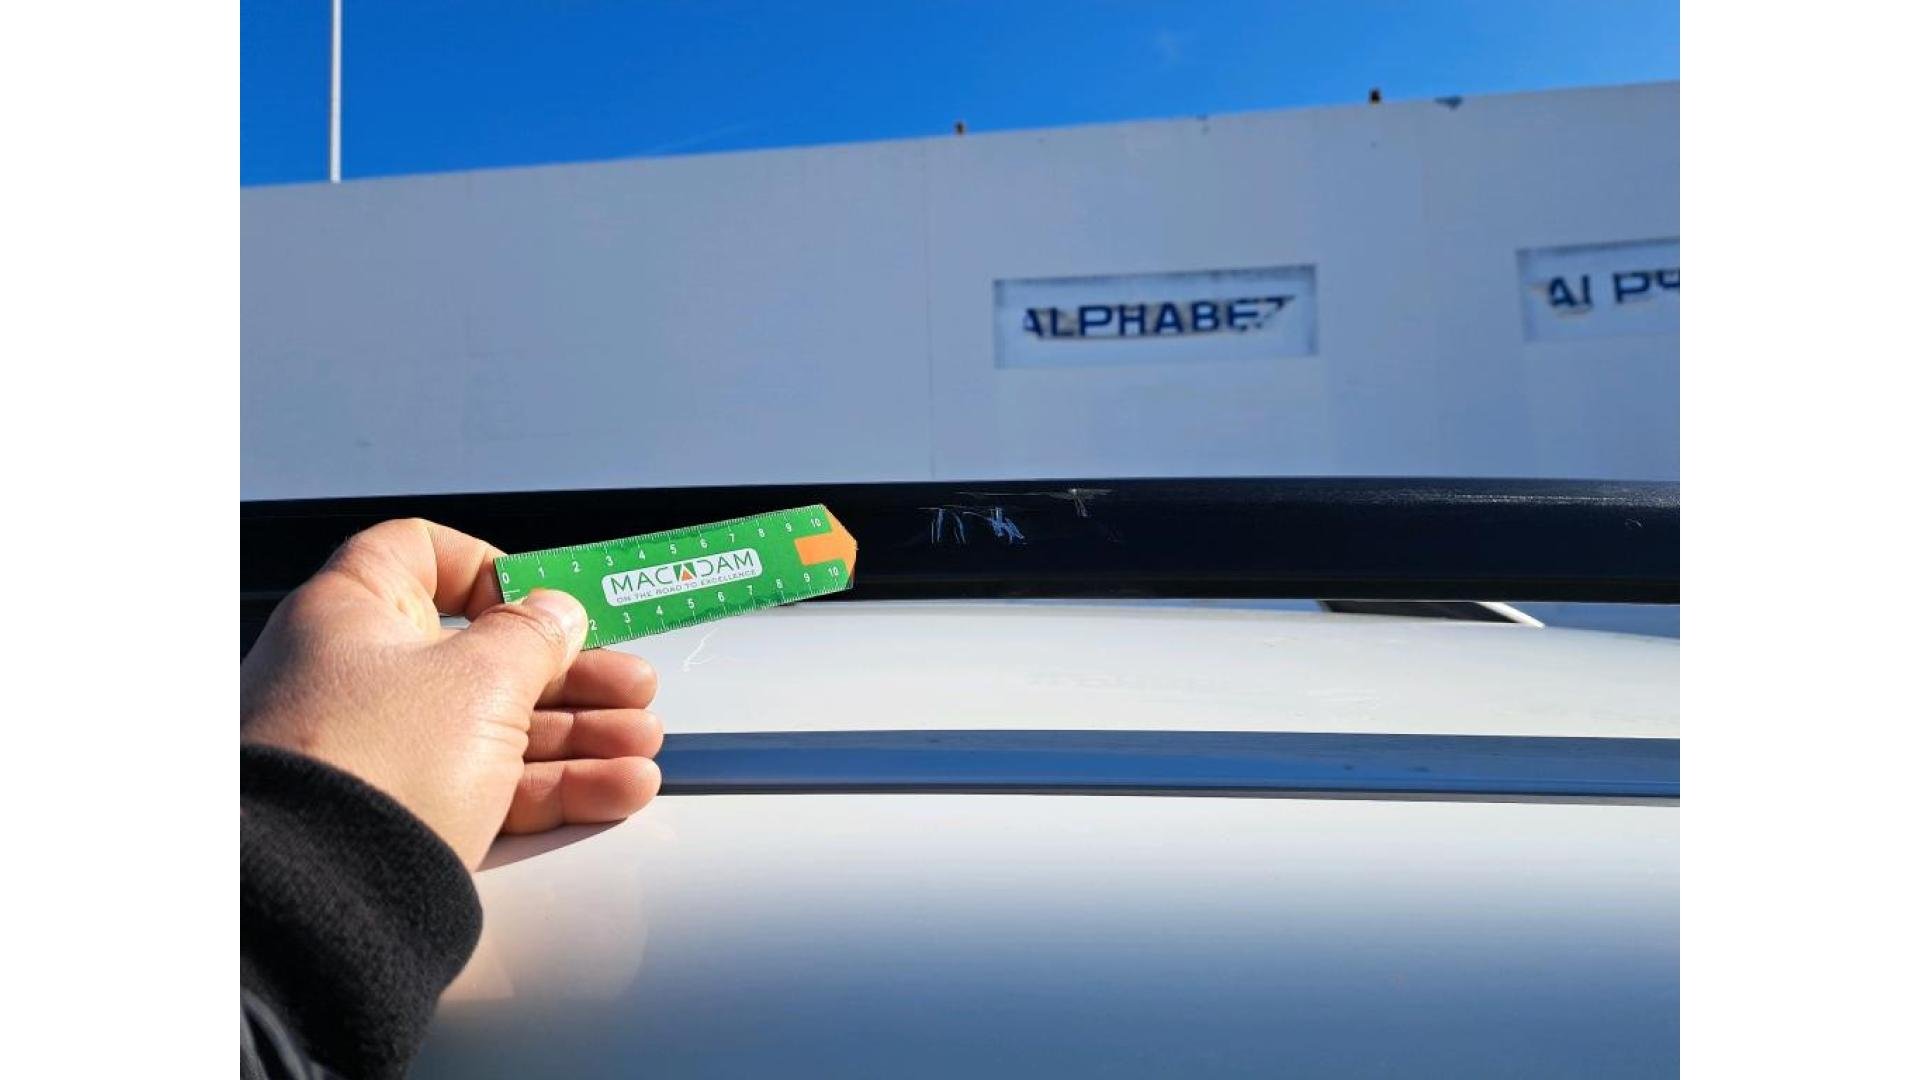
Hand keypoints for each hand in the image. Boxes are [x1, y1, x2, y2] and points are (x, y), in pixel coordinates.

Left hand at [241, 519, 663, 867]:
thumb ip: (532, 636)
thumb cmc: (375, 765)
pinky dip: (555, 785)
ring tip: (640, 742)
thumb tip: (554, 613)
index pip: (419, 553)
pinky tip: (616, 788)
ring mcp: (381, 751)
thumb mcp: (480, 678)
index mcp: (353, 614)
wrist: (324, 899)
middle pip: (484, 653)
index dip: (494, 570)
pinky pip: (491, 786)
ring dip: (580, 731)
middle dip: (572, 672)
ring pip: (498, 725)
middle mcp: (358, 677)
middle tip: (629, 684)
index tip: (549, 602)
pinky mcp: (405, 815)